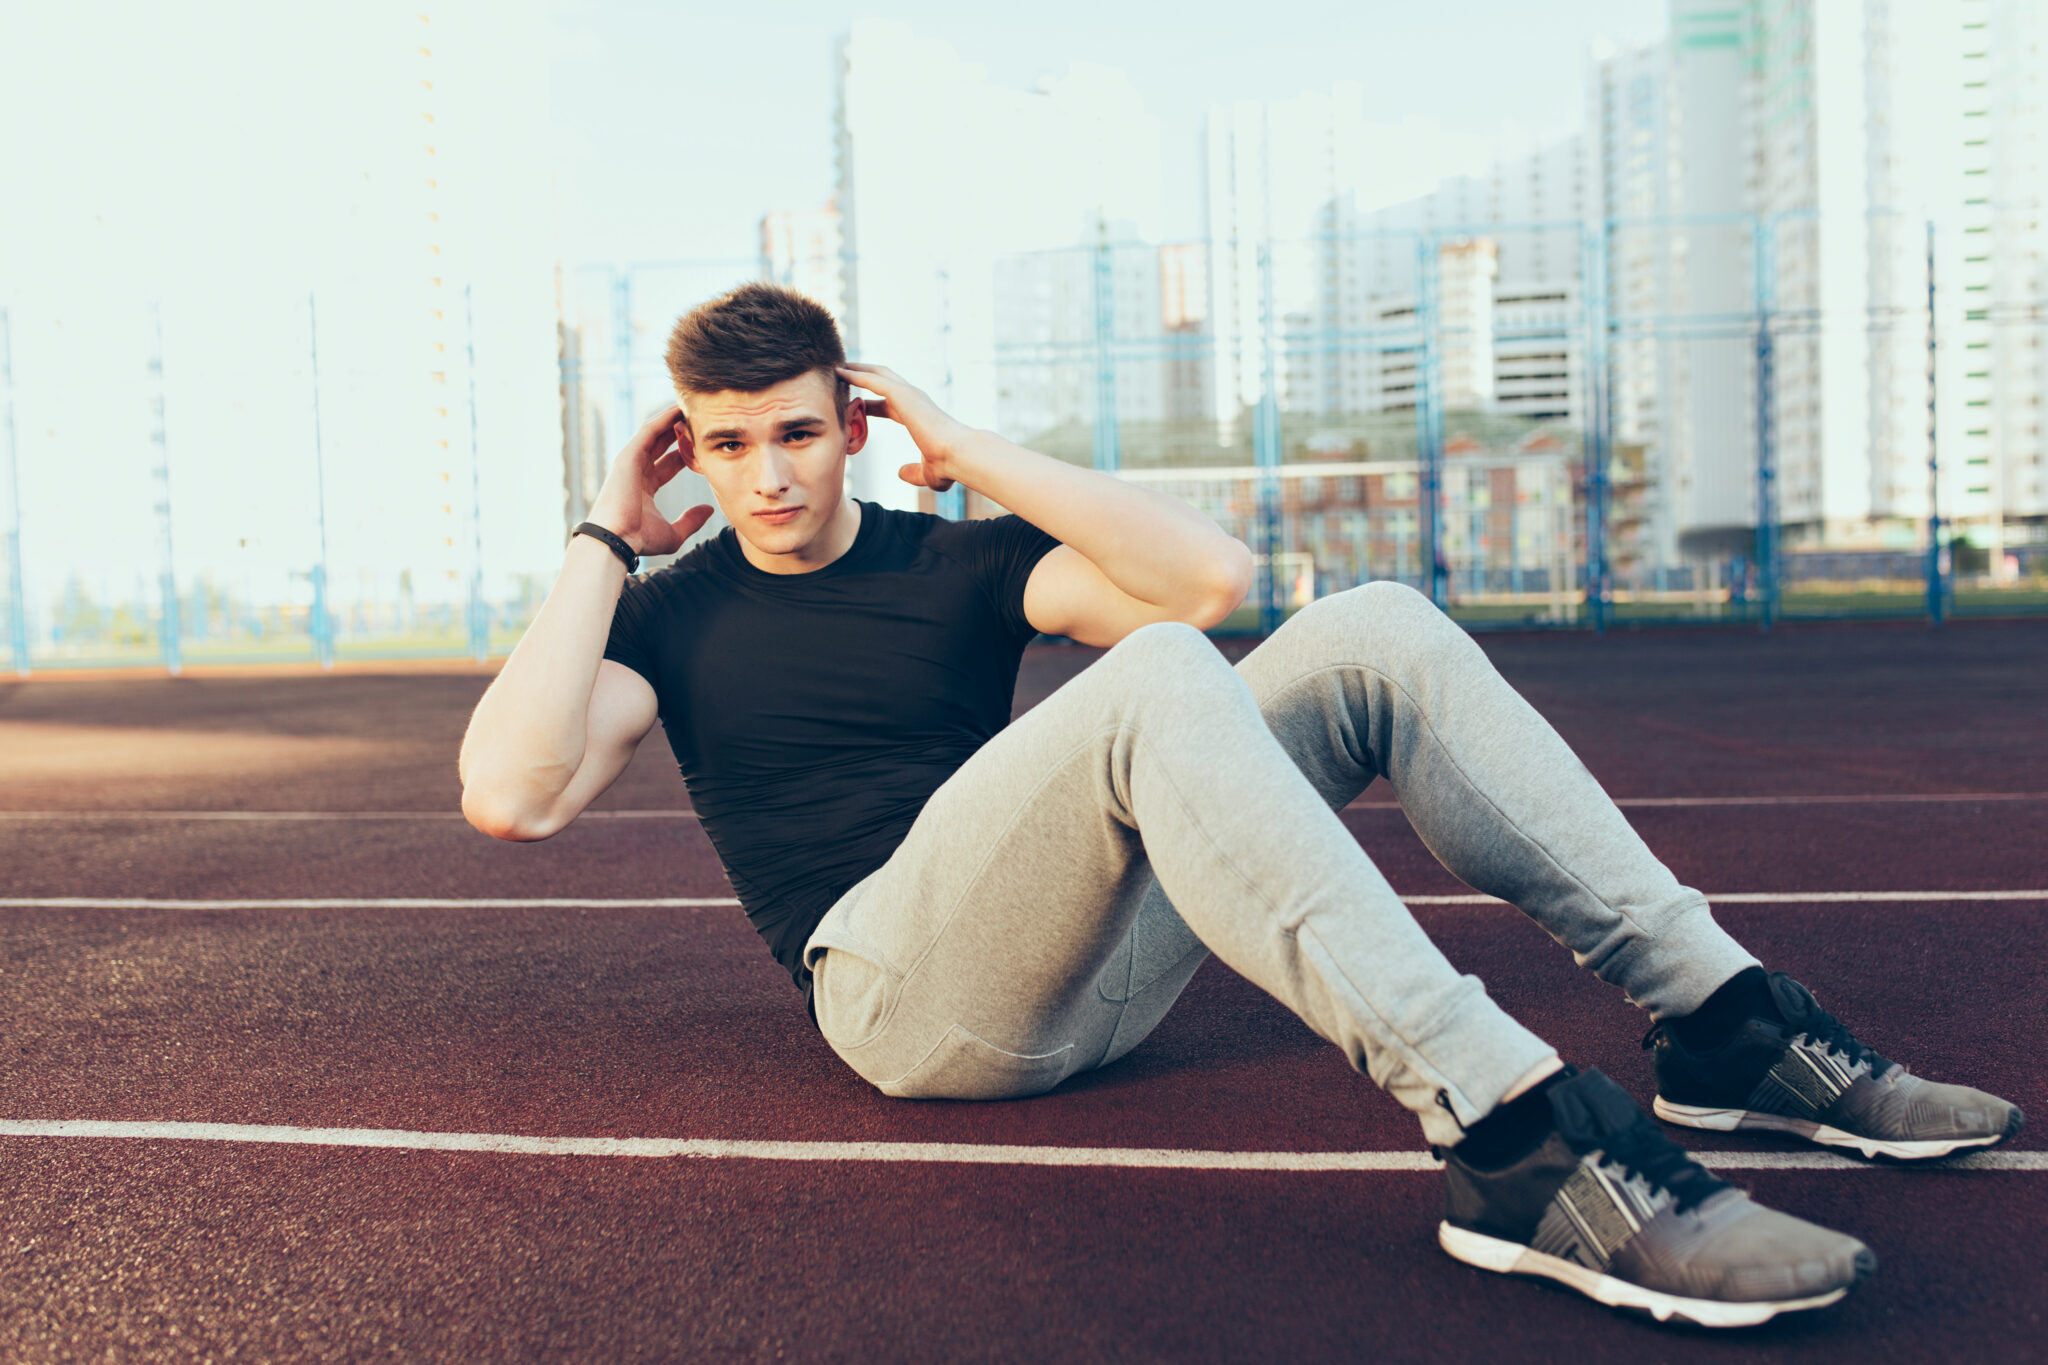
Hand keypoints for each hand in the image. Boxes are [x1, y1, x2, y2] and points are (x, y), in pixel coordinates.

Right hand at [585, 404, 713, 557]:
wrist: (617, 539)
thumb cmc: (639, 539)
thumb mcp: (673, 533)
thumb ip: (691, 520)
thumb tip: (709, 510)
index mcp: (645, 487)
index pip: (669, 463)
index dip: (686, 453)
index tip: (704, 445)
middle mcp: (637, 470)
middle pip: (662, 444)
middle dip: (680, 431)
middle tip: (700, 420)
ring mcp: (631, 461)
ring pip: (655, 433)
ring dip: (672, 420)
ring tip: (692, 407)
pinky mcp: (628, 454)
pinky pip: (649, 430)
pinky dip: (663, 419)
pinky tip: (679, 409)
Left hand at [837, 363, 973, 492]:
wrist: (957, 455)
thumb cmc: (948, 465)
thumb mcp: (927, 474)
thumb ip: (913, 473)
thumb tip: (900, 473)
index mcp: (918, 414)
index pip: (889, 404)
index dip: (870, 404)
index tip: (854, 405)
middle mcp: (914, 399)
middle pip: (884, 381)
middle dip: (863, 375)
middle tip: (842, 373)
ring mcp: (910, 394)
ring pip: (878, 374)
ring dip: (857, 370)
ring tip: (837, 367)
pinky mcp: (904, 394)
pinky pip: (874, 380)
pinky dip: (857, 375)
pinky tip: (841, 372)